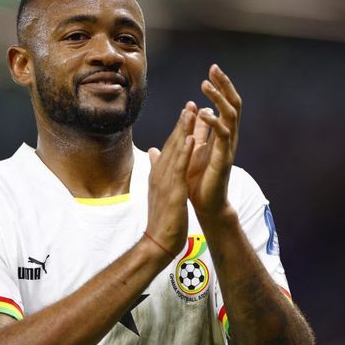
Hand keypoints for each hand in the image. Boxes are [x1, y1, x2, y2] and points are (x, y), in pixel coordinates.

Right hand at [144, 104, 195, 258]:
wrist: (158, 241)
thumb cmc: (162, 219)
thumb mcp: (159, 191)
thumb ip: (157, 170)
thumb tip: (153, 152)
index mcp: (159, 174)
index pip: (169, 147)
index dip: (178, 129)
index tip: (187, 112)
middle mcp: (160, 173)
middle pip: (172, 143)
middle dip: (181, 123)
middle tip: (190, 103)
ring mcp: (164, 181)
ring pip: (175, 150)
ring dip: (183, 130)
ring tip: (191, 111)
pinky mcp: (172, 190)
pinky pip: (179, 167)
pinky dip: (185, 151)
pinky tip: (191, 138)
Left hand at [186, 64, 241, 216]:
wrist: (205, 205)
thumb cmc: (198, 180)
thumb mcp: (191, 151)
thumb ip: (191, 134)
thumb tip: (186, 118)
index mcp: (221, 134)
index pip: (224, 104)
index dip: (220, 87)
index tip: (211, 71)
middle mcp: (229, 137)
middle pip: (233, 104)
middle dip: (224, 85)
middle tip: (214, 68)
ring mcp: (229, 147)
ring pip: (230, 115)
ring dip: (218, 98)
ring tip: (205, 86)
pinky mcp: (225, 158)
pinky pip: (224, 136)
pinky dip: (215, 123)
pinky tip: (204, 114)